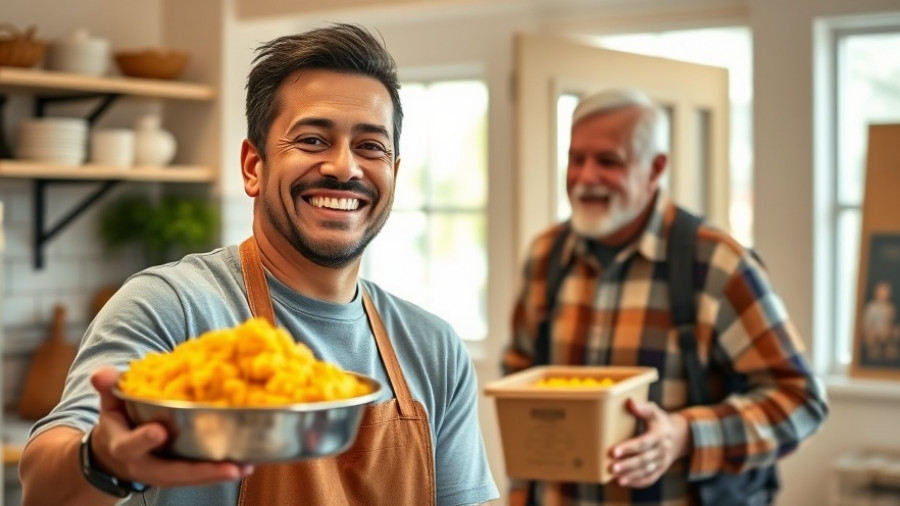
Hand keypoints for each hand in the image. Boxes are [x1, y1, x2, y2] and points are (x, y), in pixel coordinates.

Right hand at [88, 366, 254, 487]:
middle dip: (199, 471)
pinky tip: (246, 463)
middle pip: (170, 472)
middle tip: (228, 466)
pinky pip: (200, 475)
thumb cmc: (119, 420)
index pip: (130, 444)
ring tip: (244, 466)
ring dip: (217, 473)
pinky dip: (221, 470)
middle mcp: (145, 464)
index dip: (143, 439)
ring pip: (190, 478)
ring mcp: (164, 473)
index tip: (160, 430)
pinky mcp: (180, 474)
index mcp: (123, 445)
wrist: (113, 453)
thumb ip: (110, 387)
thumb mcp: (110, 402)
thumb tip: (102, 375)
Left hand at [607, 398, 689, 487]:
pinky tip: (624, 482)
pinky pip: (650, 479)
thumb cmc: (659, 420)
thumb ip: (643, 408)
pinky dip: (638, 482)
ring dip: (631, 475)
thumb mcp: (654, 411)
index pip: (643, 443)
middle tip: (611, 467)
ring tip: (616, 478)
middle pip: (644, 459)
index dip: (628, 448)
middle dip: (628, 465)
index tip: (613, 451)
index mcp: (659, 434)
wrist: (678, 435)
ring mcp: (662, 461)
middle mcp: (662, 449)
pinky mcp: (660, 470)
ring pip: (647, 471)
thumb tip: (630, 402)